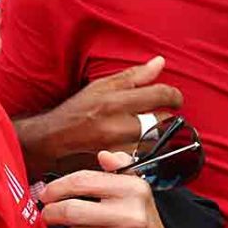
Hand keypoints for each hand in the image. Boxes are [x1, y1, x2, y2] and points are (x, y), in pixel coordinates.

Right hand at [18, 58, 182, 171]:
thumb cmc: (79, 110)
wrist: (53, 140)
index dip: (174, 96)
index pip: (158, 95)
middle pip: (162, 121)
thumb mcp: (102, 86)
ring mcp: (117, 148)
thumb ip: (134, 76)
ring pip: (157, 142)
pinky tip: (144, 146)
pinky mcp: (116, 164)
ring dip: (161, 136)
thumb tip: (160, 62)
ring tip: (154, 131)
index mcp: (113, 101)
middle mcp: (115, 125)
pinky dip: (149, 152)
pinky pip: (145, 158)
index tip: (175, 99)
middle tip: (164, 116)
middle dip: (168, 118)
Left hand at [41, 151, 168, 227]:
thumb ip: (120, 167)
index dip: (58, 187)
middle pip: (72, 210)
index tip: (47, 193)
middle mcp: (132, 214)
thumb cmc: (140, 218)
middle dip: (53, 212)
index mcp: (134, 189)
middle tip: (49, 213)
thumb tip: (105, 155)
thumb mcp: (136, 188)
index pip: (83, 181)